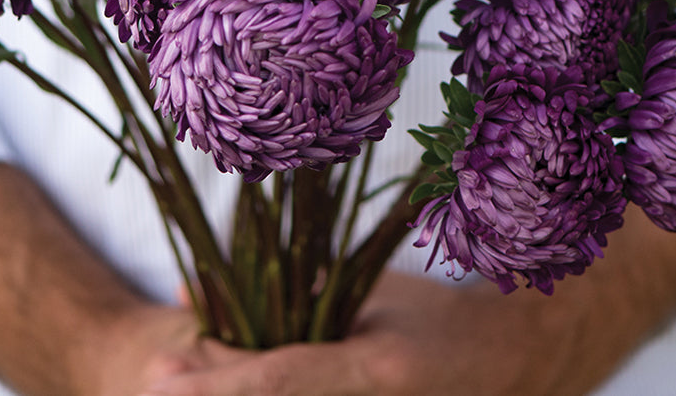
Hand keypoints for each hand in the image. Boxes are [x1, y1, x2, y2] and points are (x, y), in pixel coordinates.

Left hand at [133, 205, 675, 395]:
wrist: (519, 365)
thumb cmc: (441, 318)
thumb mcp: (369, 294)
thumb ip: (293, 293)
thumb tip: (201, 290)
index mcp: (377, 371)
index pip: (283, 380)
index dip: (219, 381)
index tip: (161, 372)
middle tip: (156, 380)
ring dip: (237, 392)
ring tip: (182, 381)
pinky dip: (268, 394)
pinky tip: (234, 381)